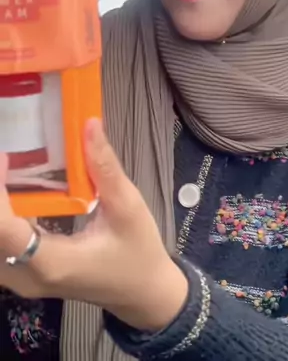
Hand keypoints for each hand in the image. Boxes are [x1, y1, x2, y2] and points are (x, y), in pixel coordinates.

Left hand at [0, 119, 187, 331]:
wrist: (143, 292)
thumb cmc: (138, 252)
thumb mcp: (127, 207)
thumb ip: (104, 167)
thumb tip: (88, 124)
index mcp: (51, 262)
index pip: (3, 229)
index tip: (4, 157)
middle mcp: (27, 276)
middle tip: (7, 159)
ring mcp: (22, 280)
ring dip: (0, 205)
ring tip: (9, 171)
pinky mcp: (25, 274)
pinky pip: (1, 245)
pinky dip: (3, 217)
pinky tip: (13, 191)